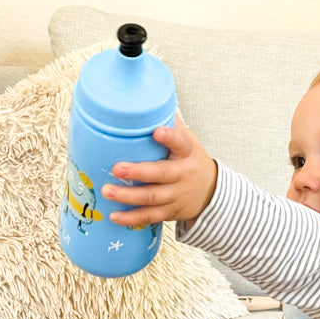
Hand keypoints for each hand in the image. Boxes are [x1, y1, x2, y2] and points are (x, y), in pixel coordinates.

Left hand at [103, 116, 217, 227]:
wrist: (211, 193)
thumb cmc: (191, 161)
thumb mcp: (188, 141)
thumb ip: (169, 124)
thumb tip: (144, 99)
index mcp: (188, 152)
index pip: (181, 142)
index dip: (170, 137)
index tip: (157, 131)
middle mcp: (183, 174)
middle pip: (162, 174)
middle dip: (139, 172)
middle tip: (117, 168)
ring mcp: (177, 195)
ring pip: (153, 197)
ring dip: (129, 196)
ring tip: (107, 191)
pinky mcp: (171, 212)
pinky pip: (150, 216)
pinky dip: (132, 218)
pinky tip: (114, 216)